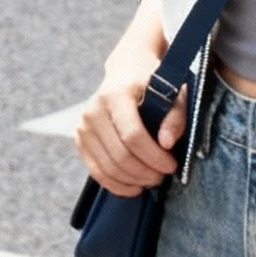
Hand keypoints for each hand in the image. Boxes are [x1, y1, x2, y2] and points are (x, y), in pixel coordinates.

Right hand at [74, 0, 187, 196]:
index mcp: (116, 94)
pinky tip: (134, 187)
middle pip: (120, 155)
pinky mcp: (80, 138)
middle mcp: (94, 109)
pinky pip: (96, 171)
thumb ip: (175, 117)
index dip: (154, 157)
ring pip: (107, 167)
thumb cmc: (154, 82)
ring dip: (133, 181)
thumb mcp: (173, 92)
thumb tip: (167, 144)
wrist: (128, 69)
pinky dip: (116, 184)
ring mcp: (84, 125)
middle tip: (163, 176)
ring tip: (151, 179)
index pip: (132, 135)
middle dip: (145, 172)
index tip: (172, 165)